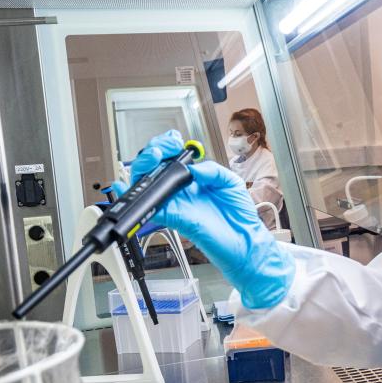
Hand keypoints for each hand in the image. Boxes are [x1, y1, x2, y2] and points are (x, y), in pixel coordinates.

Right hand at [113, 131, 293, 308]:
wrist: (245, 241)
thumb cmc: (239, 216)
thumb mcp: (231, 182)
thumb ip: (213, 170)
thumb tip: (194, 169)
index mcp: (193, 180)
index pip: (171, 159)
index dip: (167, 146)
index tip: (174, 141)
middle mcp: (181, 192)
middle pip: (154, 168)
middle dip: (152, 152)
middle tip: (162, 150)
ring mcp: (175, 204)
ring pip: (146, 184)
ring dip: (143, 168)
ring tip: (155, 158)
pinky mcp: (174, 218)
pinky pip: (151, 207)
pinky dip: (140, 197)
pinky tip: (136, 185)